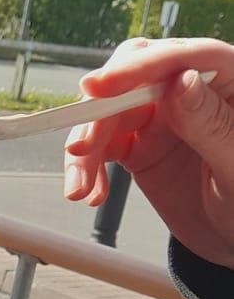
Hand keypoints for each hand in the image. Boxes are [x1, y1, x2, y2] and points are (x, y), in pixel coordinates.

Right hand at [62, 37, 233, 267]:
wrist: (233, 239)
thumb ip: (211, 124)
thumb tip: (182, 81)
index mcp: (226, 80)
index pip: (181, 58)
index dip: (139, 67)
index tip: (102, 86)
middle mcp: (188, 91)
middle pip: (134, 79)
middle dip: (101, 110)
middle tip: (80, 146)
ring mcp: (162, 117)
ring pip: (109, 114)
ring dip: (86, 149)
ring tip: (79, 188)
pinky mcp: (140, 144)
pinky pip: (103, 145)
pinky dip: (88, 168)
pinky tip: (91, 192)